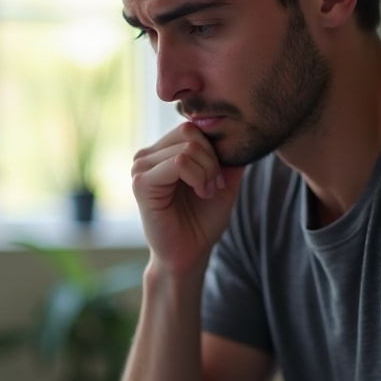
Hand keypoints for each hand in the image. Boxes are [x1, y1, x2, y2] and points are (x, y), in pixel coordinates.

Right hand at [131, 122, 244, 273]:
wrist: (190, 253)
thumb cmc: (203, 220)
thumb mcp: (223, 181)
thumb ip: (227, 155)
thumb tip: (239, 131)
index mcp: (162, 151)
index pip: (192, 126)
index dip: (213, 148)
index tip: (219, 178)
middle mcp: (148, 155)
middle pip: (190, 132)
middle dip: (212, 159)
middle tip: (213, 186)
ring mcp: (141, 167)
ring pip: (187, 148)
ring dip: (207, 171)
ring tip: (206, 192)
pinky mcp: (141, 182)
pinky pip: (178, 163)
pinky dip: (198, 177)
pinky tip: (200, 193)